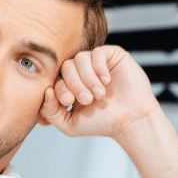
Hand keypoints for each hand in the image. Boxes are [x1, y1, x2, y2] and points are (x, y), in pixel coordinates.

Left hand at [39, 45, 160, 138]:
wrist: (132, 121)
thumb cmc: (103, 123)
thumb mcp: (70, 124)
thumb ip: (50, 112)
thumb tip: (45, 91)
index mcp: (70, 85)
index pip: (55, 78)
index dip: (59, 88)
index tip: (70, 102)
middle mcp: (82, 72)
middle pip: (66, 66)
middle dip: (74, 84)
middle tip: (87, 100)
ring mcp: (96, 63)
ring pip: (80, 58)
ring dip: (88, 78)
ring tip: (99, 94)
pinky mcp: (111, 55)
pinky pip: (97, 53)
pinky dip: (99, 68)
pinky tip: (107, 81)